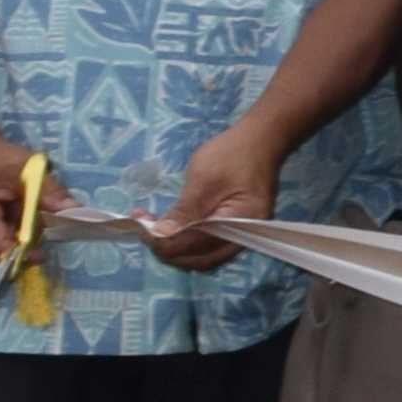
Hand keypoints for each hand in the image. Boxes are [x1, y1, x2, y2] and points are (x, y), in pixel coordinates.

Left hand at [155, 119, 286, 272]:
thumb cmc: (233, 155)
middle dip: (168, 250)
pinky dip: (186, 244)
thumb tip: (160, 236)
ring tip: (153, 229)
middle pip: (199, 259)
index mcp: (241, 223)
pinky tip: (170, 229)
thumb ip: (184, 211)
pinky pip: (207, 248)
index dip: (165, 242)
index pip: (196, 246)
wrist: (260, 141)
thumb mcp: (204, 179)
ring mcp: (241, 236)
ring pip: (202, 258)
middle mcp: (244, 237)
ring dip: (175, 249)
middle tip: (144, 229)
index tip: (141, 228)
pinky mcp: (234, 231)